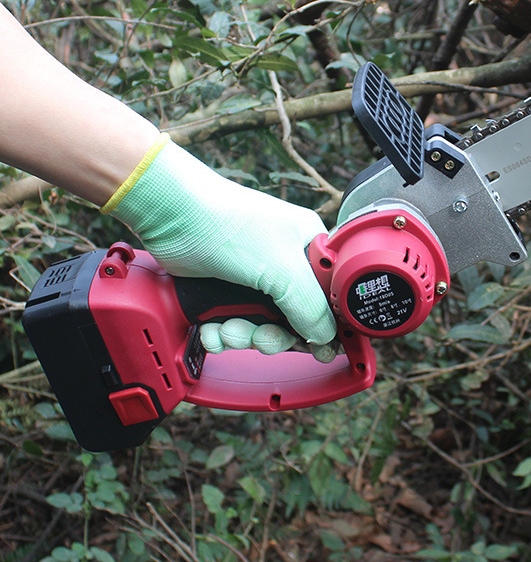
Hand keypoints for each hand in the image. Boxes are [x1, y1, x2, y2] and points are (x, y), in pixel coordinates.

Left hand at [104, 136, 336, 351]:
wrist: (171, 215)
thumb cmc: (228, 224)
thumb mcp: (283, 270)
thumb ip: (311, 307)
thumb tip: (327, 337)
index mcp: (308, 248)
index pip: (329, 295)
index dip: (324, 323)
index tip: (315, 345)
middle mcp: (285, 262)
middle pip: (295, 318)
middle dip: (273, 335)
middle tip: (260, 338)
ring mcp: (255, 276)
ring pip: (263, 325)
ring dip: (244, 336)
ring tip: (227, 329)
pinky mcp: (226, 287)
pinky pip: (235, 322)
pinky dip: (222, 332)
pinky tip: (211, 328)